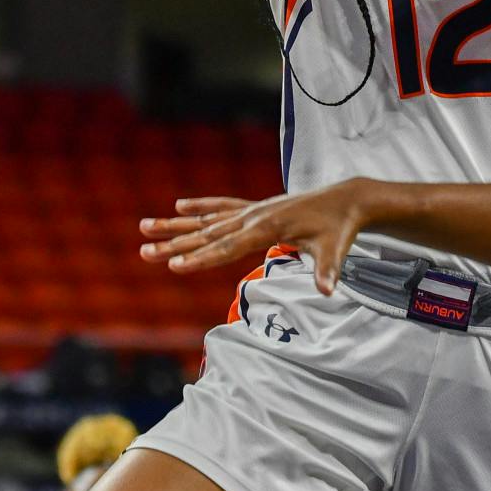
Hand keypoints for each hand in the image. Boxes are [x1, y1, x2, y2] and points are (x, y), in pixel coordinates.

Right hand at [139, 181, 379, 294]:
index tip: (174, 265)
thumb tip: (329, 292)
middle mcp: (254, 216)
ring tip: (145, 227)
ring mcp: (253, 210)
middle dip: (174, 245)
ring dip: (176, 225)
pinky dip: (201, 206)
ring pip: (207, 220)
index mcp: (267, 228)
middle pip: (207, 234)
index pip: (227, 248)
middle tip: (144, 252)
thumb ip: (328, 271)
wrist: (346, 199)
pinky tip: (179, 205)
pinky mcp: (256, 207)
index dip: (201, 258)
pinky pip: (222, 207)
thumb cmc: (339, 229)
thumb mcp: (336, 251)